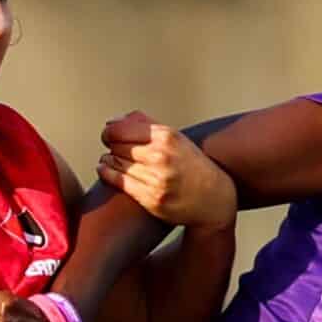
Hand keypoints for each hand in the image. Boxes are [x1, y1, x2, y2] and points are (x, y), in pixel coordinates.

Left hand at [97, 111, 236, 229]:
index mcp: (167, 137)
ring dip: (109, 160)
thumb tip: (113, 122)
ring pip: (115, 163)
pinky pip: (119, 182)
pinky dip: (108, 174)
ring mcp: (156, 179)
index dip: (110, 131)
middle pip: (116, 146)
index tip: (109, 135)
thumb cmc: (192, 166)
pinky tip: (106, 170)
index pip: (121, 129)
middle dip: (111, 146)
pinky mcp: (152, 199)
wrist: (215, 199)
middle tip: (112, 149)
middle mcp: (161, 157)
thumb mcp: (177, 139)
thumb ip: (146, 126)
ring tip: (110, 160)